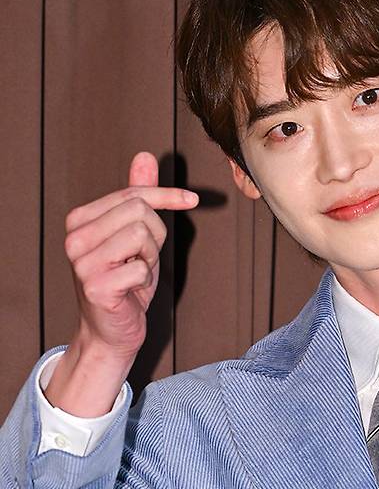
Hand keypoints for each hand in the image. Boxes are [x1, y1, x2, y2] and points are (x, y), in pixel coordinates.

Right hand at [64, 151, 197, 359]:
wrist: (110, 331)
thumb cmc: (125, 282)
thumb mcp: (136, 235)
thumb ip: (138, 196)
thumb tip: (144, 156)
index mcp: (80, 219)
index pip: (132, 193)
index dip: (167, 195)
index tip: (193, 199)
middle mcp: (75, 237)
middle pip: (140, 210)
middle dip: (156, 235)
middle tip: (144, 259)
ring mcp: (82, 262)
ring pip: (142, 234)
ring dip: (151, 257)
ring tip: (136, 273)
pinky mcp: (95, 286)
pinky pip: (142, 268)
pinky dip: (146, 281)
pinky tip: (132, 291)